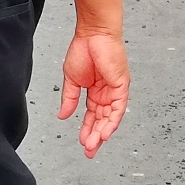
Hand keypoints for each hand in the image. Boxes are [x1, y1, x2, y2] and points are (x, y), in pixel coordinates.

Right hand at [58, 0, 127, 156]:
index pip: (92, 116)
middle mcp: (107, 93)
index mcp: (95, 91)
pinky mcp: (121, 85)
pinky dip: (112, 120)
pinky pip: (118, 107)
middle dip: (95, 136)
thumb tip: (62, 116)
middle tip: (89, 152)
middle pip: (102, 120)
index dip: (87, 130)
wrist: (93, 33)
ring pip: (110, 117)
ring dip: (102, 132)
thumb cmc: (83, 49)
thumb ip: (69, 99)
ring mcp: (115, 89)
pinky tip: (106, 132)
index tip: (82, 144)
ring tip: (93, 145)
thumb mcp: (71, 79)